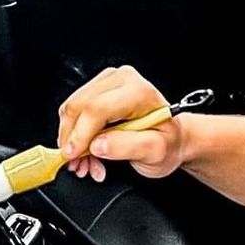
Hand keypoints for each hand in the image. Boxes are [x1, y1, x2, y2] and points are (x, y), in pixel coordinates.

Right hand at [56, 65, 189, 182]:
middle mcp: (121, 80)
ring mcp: (107, 82)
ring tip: (86, 162)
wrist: (172, 138)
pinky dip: (75, 135)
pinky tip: (87, 152)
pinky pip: (75, 111)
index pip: (97, 108)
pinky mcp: (97, 90)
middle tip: (78, 164)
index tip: (74, 155)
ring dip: (72, 140)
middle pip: (79, 105)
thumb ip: (128, 148)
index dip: (80, 134)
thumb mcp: (155, 152)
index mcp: (138, 92)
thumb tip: (98, 145)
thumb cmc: (167, 142)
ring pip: (72, 109)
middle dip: (72, 139)